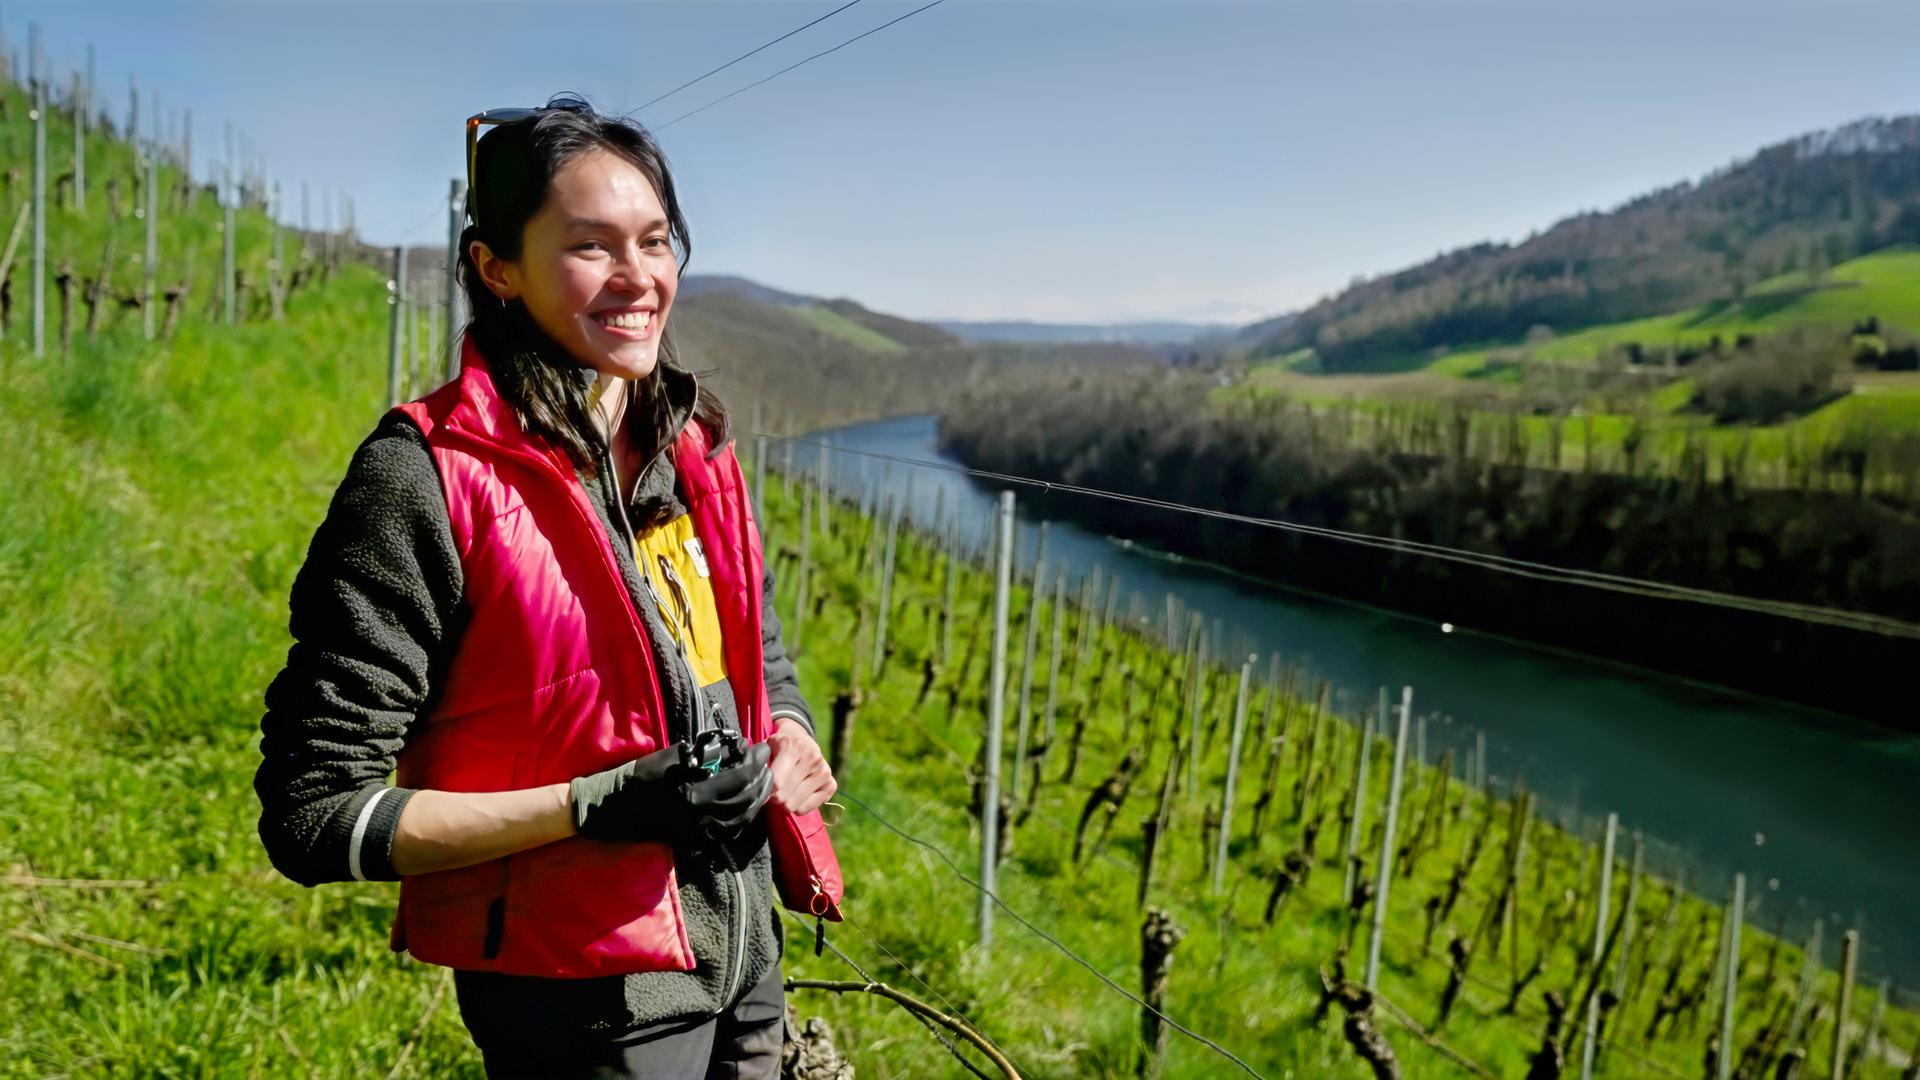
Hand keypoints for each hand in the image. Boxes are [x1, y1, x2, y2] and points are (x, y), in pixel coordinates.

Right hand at [570, 740, 773, 843]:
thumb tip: (734, 746)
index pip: (741, 777)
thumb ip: (704, 753)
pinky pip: (727, 831)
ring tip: (762, 783)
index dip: (757, 761)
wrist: (613, 808)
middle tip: (768, 764)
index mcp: (695, 794)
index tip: (764, 747)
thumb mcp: (672, 757)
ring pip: (741, 818)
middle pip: (746, 800)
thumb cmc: (639, 776)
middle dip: (762, 780)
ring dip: (756, 800)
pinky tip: (746, 805)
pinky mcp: (693, 840)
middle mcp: (701, 817)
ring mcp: (698, 832)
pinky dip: (741, 817)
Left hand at [767, 715, 835, 815]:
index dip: (765, 790)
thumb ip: (760, 765)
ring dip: (785, 802)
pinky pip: (805, 809)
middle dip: (774, 797)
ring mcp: (824, 771)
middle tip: (773, 789)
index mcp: (794, 746)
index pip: (776, 782)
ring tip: (786, 790)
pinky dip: (798, 806)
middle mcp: (812, 757)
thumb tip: (759, 786)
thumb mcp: (767, 748)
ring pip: (794, 806)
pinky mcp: (831, 785)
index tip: (763, 787)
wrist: (802, 740)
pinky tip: (798, 792)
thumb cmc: (779, 748)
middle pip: (784, 797)